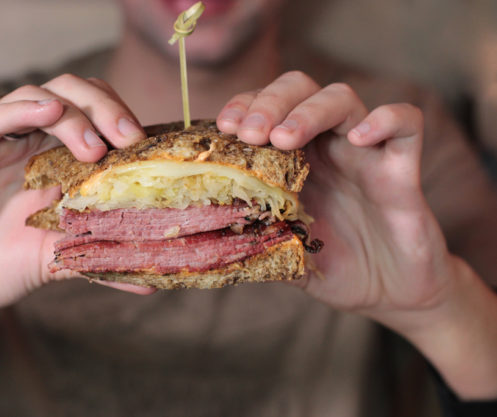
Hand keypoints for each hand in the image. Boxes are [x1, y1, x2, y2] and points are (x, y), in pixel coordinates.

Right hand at [0, 74, 153, 324]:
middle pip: (71, 95)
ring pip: (34, 98)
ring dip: (70, 114)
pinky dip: (19, 111)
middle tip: (128, 138)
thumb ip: (102, 260)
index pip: (94, 115)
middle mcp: (28, 142)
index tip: (146, 146)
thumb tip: (152, 283)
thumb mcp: (62, 259)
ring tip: (94, 147)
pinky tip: (47, 112)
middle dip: (104, 108)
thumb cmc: (5, 265)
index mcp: (57, 158)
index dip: (121, 120)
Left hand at [217, 71, 455, 325]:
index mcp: (294, 160)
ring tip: (284, 138)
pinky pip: (407, 124)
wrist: (390, 294)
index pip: (266, 109)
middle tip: (251, 134)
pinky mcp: (403, 170)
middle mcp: (326, 146)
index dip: (244, 107)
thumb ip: (256, 245)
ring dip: (309, 110)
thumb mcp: (286, 257)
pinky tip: (358, 140)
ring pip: (342, 98)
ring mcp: (365, 153)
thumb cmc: (336, 268)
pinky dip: (385, 120)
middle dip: (270, 102)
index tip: (225, 128)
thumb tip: (210, 250)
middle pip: (300, 88)